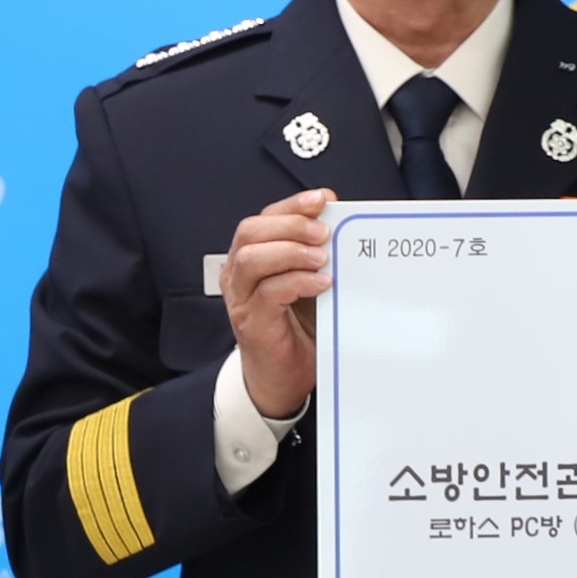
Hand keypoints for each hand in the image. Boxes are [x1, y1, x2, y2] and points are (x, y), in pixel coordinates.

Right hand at [226, 188, 334, 418]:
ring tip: (322, 257)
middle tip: (324, 232)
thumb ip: (316, 253)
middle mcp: (239, 275)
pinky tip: (321, 283)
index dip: (292, 205)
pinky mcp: (252, 323)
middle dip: (290, 224)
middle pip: (251, 232)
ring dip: (290, 251)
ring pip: (252, 259)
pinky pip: (268, 293)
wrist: (284, 377)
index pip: (263, 219)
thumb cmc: (297, 328)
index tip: (323, 199)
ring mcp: (241, 299)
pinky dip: (297, 282)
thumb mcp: (309, 282)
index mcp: (252, 258)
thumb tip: (337, 219)